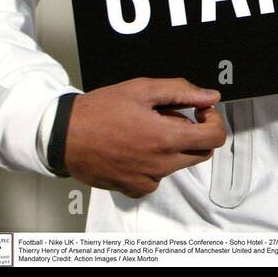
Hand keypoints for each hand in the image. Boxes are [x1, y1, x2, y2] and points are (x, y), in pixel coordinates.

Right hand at [64, 77, 228, 197]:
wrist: (63, 135)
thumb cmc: (99, 110)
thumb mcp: (142, 89)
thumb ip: (182, 92)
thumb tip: (211, 97)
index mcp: (166, 137)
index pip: (214, 138)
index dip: (213, 121)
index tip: (200, 112)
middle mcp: (160, 163)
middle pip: (201, 153)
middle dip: (194, 133)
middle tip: (169, 117)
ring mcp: (146, 178)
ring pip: (178, 164)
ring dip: (172, 147)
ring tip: (146, 130)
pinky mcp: (132, 188)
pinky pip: (156, 178)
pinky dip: (155, 164)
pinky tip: (136, 148)